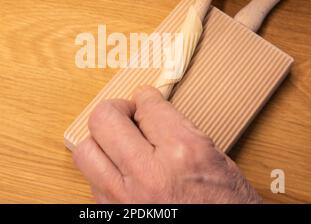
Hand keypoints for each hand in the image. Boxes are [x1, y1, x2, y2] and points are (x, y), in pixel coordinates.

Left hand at [73, 86, 261, 203]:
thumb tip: (147, 109)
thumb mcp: (214, 158)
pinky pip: (91, 180)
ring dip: (102, 140)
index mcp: (182, 154)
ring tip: (120, 143)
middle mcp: (149, 175)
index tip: (146, 99)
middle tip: (128, 116)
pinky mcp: (113, 214)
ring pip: (86, 150)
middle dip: (116, 109)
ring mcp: (125, 199)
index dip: (146, 98)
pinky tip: (123, 170)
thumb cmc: (225, 206)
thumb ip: (177, 129)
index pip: (146, 106)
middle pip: (104, 119)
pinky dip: (104, 169)